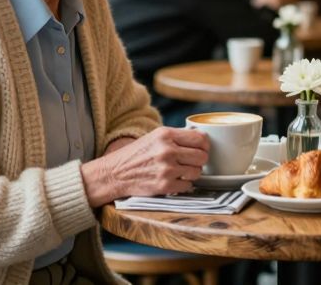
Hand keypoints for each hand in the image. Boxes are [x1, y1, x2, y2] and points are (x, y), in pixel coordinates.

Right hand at [80, 127, 208, 205]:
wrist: (115, 173)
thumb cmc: (136, 154)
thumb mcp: (155, 137)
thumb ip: (176, 137)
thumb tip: (201, 138)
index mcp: (166, 134)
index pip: (201, 138)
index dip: (205, 145)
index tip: (202, 149)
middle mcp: (167, 150)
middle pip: (202, 156)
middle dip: (199, 160)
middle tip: (191, 162)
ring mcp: (166, 169)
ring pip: (197, 172)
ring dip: (192, 173)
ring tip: (181, 172)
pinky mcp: (164, 185)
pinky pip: (188, 186)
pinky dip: (184, 185)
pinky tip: (174, 181)